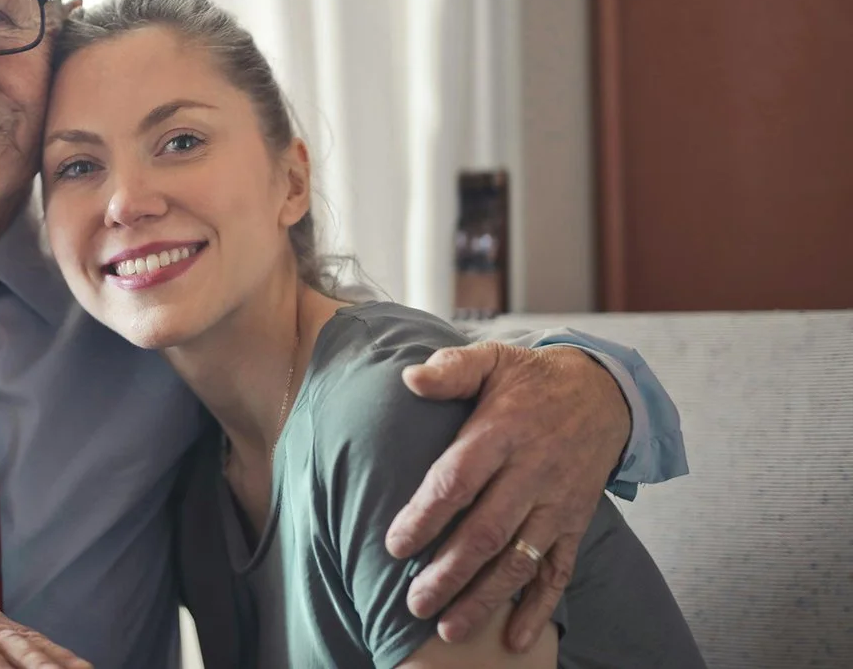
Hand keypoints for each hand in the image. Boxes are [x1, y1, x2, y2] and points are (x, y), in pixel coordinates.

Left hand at [385, 342, 629, 651]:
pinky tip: (517, 639)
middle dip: (450, 573)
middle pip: (487, 531)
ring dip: (486, 599)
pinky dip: (540, 607)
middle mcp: (532, 473)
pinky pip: (559, 570)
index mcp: (502, 433)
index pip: (458, 481)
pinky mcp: (576, 522)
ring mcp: (557, 502)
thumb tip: (410, 378)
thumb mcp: (493, 360)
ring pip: (520, 559)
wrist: (604, 392)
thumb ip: (451, 369)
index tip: (396, 546)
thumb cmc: (530, 380)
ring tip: (449, 630)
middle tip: (415, 604)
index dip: (426, 516)